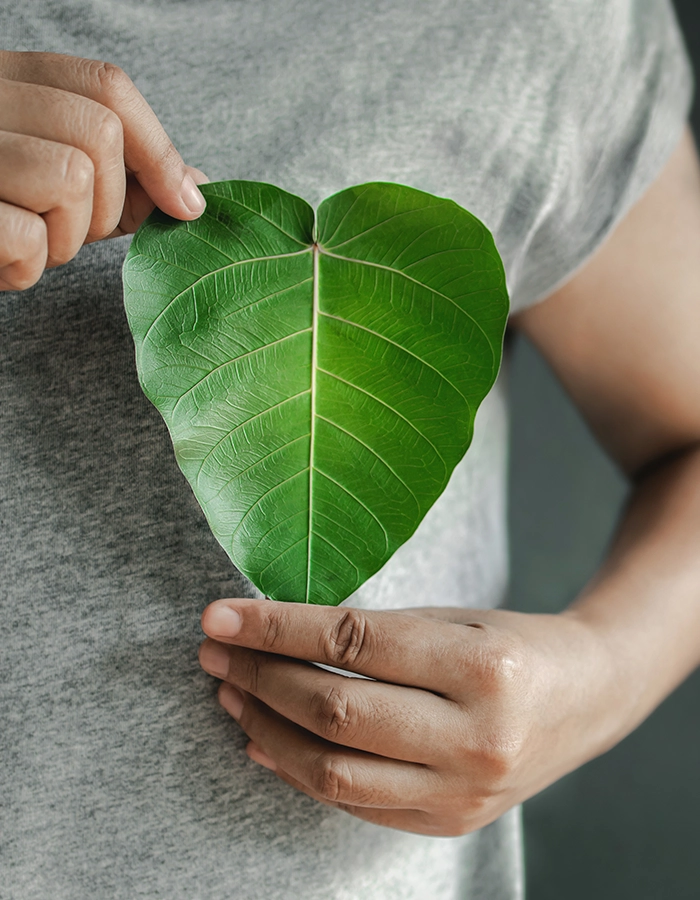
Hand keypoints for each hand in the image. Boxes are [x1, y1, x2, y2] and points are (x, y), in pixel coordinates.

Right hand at [0, 50, 206, 290]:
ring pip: (70, 177)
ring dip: (67, 238)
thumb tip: (198, 187)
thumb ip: (122, 178)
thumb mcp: (55, 183)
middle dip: (108, 205)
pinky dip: (27, 267)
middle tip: (73, 231)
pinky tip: (2, 261)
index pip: (106, 86)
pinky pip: (27, 236)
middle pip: (98, 133)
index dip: (159, 150)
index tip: (186, 204)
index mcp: (9, 79)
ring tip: (32, 243)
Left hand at [199, 598, 617, 835]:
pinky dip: (300, 772)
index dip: (275, 628)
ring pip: (335, 771)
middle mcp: (477, 736)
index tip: (219, 616)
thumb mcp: (451, 618)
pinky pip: (355, 804)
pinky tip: (264, 742)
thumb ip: (371, 635)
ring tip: (229, 694)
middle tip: (215, 653)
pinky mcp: (450, 823)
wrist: (586, 699)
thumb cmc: (510, 642)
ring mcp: (464, 791)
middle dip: (260, 679)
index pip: (353, 642)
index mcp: (483, 665)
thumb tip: (272, 644)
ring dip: (267, 730)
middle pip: (336, 711)